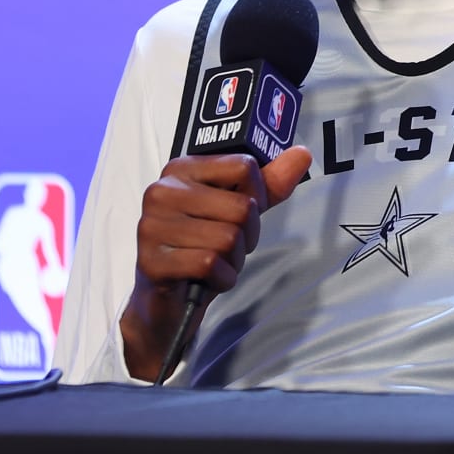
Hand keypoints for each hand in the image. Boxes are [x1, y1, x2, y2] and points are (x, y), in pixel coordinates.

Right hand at [119, 146, 312, 381]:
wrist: (168, 300)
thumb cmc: (201, 246)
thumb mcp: (236, 211)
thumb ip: (268, 184)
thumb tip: (301, 154)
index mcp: (182, 168)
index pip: (244, 166)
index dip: (256, 197)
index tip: (239, 214)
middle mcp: (162, 190)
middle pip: (241, 207)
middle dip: (246, 236)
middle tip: (226, 247)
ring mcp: (153, 225)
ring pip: (228, 238)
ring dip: (233, 260)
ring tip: (214, 262)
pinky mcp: (152, 260)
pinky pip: (210, 264)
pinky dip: (221, 278)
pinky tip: (207, 278)